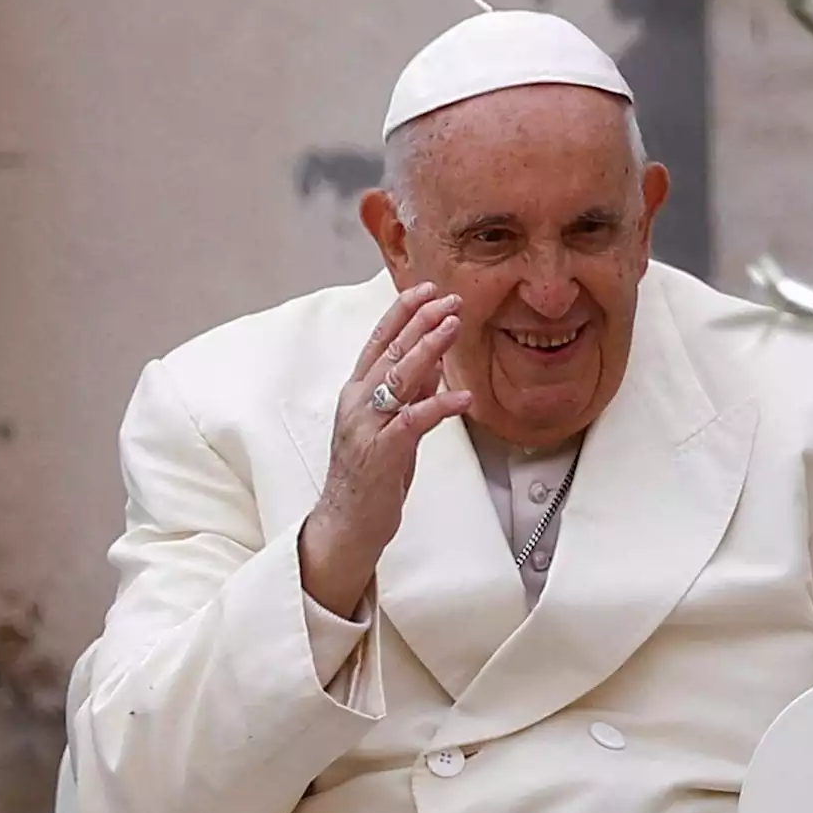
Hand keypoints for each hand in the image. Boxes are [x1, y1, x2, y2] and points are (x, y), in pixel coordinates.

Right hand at [298, 281, 471, 616]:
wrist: (348, 523)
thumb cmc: (372, 475)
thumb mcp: (394, 425)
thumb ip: (411, 392)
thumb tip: (436, 360)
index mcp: (357, 392)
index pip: (379, 341)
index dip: (402, 312)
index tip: (428, 288)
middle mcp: (357, 403)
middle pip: (390, 351)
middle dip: (421, 321)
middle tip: (450, 299)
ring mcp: (366, 426)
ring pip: (397, 378)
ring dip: (428, 349)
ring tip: (454, 327)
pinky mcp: (381, 453)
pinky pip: (413, 422)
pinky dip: (439, 406)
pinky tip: (464, 397)